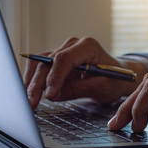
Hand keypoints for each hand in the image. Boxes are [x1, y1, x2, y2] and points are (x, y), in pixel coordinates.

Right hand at [23, 37, 146, 107]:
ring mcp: (64, 50)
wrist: (118, 76)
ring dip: (33, 82)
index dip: (54, 77)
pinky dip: (35, 80)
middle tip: (33, 102)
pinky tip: (32, 93)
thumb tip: (53, 94)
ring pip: (40, 64)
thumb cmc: (115, 79)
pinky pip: (41, 67)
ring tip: (30, 100)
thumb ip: (78, 89)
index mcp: (88, 47)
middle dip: (39, 83)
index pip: (64, 59)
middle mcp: (73, 45)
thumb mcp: (102, 87)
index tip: (50, 94)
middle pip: (48, 61)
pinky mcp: (58, 60)